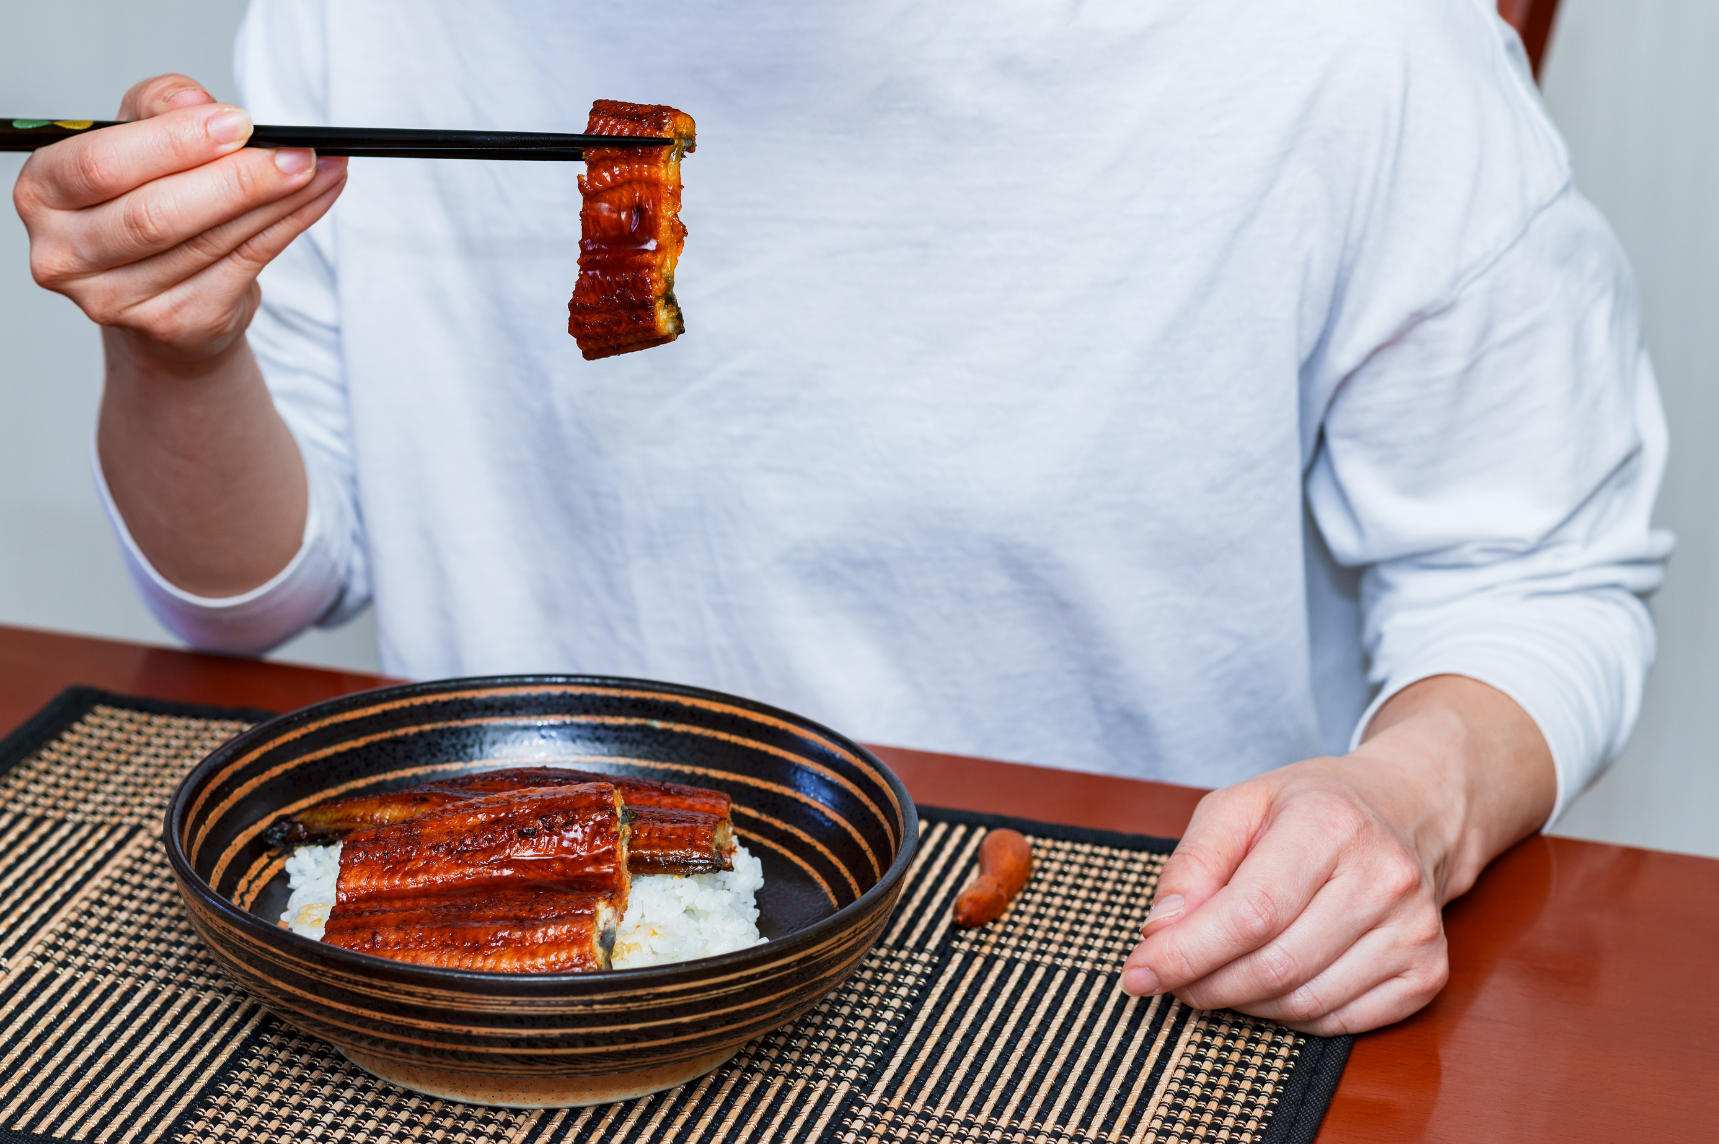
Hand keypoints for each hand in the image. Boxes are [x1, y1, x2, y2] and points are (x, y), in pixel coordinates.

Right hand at [13, 73, 346, 367]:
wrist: (158, 294)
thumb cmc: (143, 201)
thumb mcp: (136, 138)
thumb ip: (158, 107)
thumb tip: (195, 105)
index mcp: (43, 194)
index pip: (103, 165)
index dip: (175, 143)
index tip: (237, 123)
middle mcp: (66, 254)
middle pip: (157, 215)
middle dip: (238, 179)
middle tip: (295, 153)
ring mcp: (118, 300)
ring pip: (211, 242)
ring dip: (278, 201)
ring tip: (320, 167)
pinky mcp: (176, 324)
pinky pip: (245, 266)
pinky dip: (290, 226)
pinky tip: (317, 196)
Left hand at [1120, 675, 1555, 1034]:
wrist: (1408, 810)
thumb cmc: (1311, 809)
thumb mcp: (1238, 806)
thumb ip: (1191, 864)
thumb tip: (1160, 931)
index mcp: (1330, 824)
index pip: (1248, 914)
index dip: (1186, 953)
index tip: (1139, 973)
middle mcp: (1383, 877)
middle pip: (1274, 966)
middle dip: (1206, 984)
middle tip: (1174, 980)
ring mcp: (1414, 929)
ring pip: (1303, 1002)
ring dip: (1243, 1004)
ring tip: (1217, 978)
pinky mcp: (1427, 971)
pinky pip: (1340, 1021)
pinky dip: (1289, 1016)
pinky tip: (1269, 987)